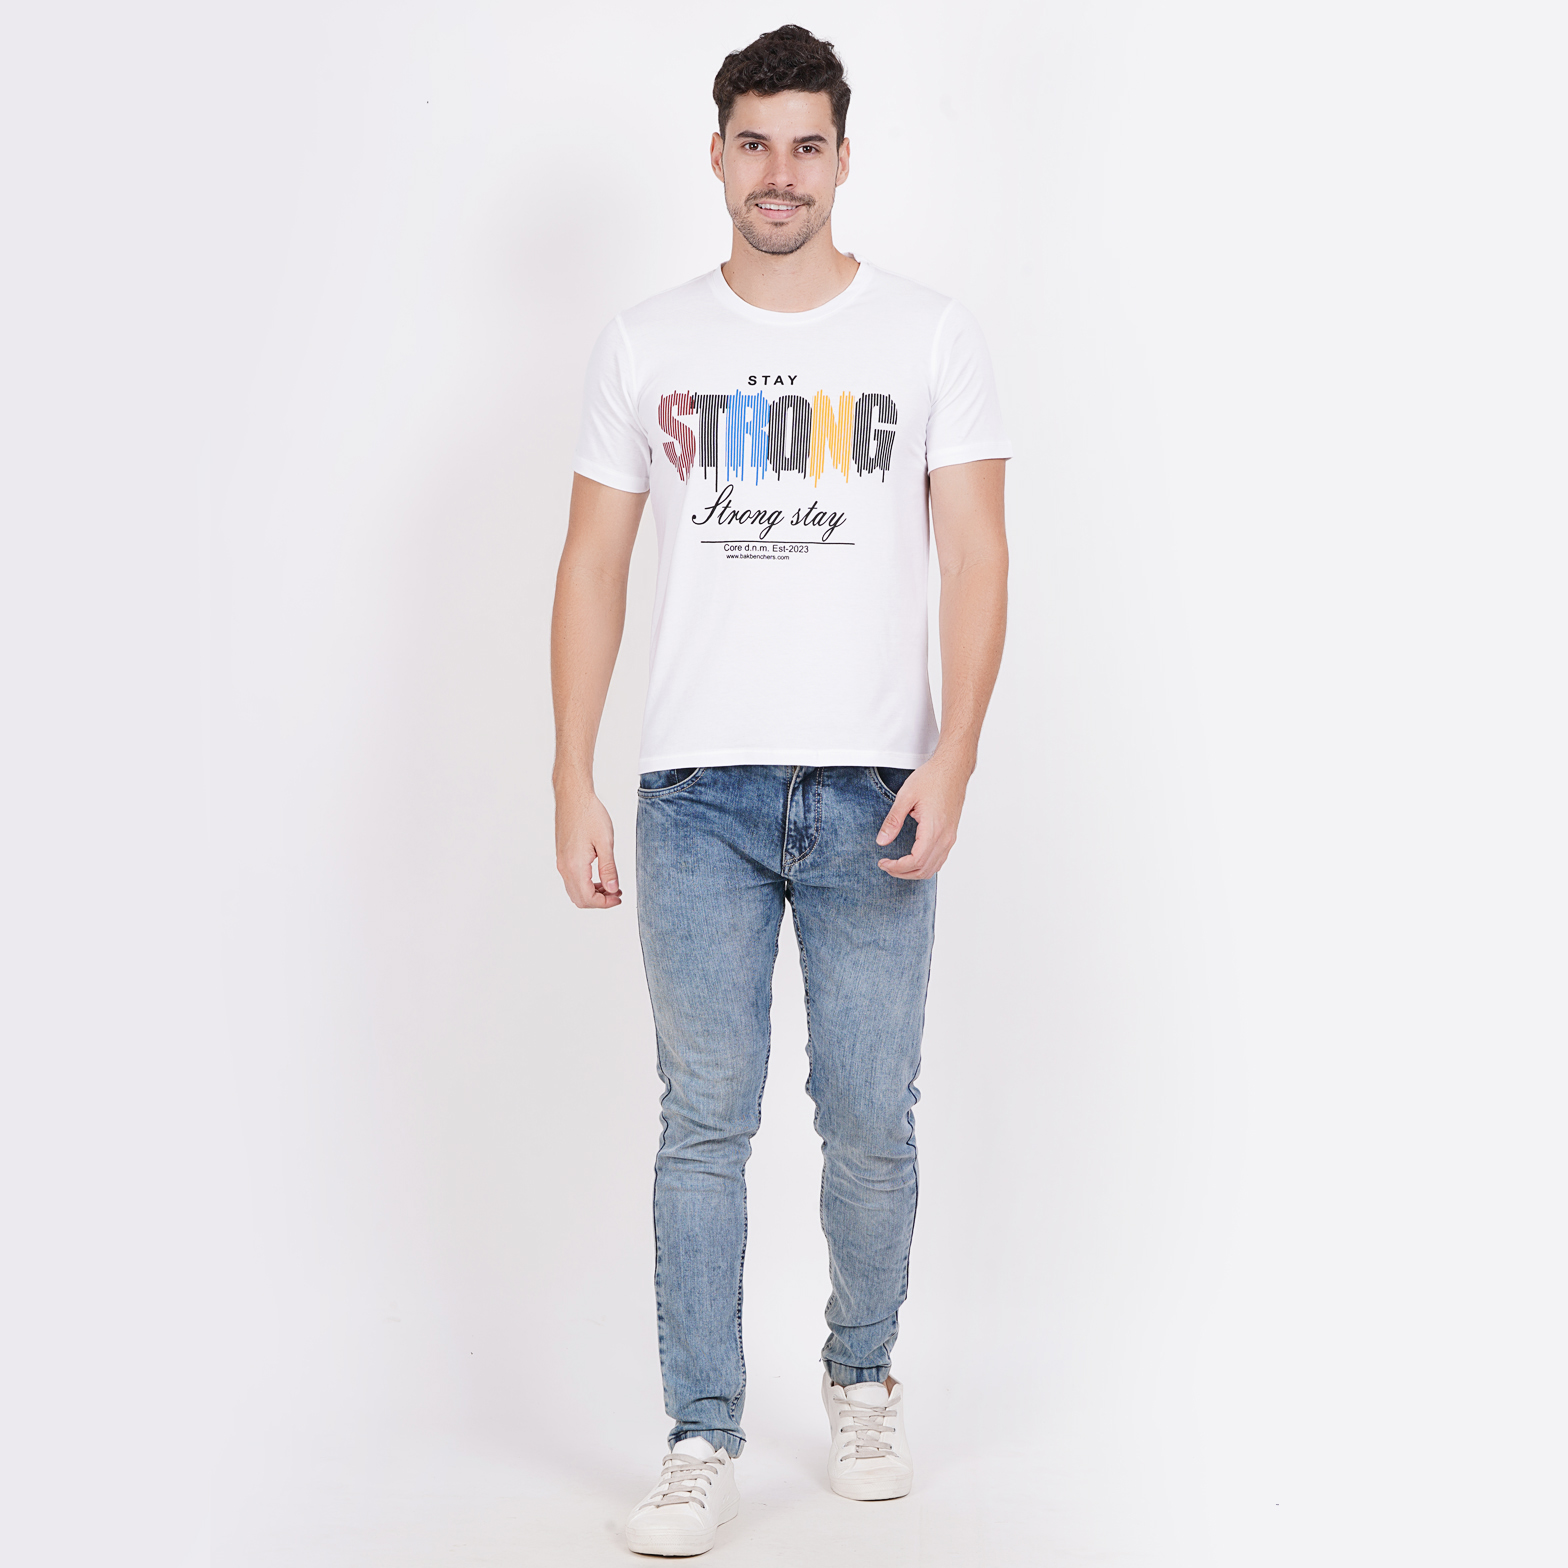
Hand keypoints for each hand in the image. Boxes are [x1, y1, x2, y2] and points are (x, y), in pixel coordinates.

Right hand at [555, 784, 621, 907]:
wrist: (573, 796)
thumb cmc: (590, 815)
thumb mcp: (605, 843)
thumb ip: (608, 869)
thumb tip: (612, 890)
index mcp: (575, 866)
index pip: (587, 898)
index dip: (604, 903)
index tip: (619, 898)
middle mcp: (564, 867)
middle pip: (579, 899)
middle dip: (599, 901)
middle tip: (617, 894)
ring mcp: (561, 862)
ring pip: (574, 890)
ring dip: (592, 893)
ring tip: (611, 885)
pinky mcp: (562, 856)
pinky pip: (572, 879)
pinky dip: (586, 884)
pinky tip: (599, 875)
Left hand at [874, 752, 970, 879]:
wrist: (953, 768)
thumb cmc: (932, 778)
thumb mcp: (905, 796)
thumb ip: (893, 821)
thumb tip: (882, 841)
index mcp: (933, 829)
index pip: (916, 861)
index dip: (897, 867)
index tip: (883, 863)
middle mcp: (945, 837)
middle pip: (924, 870)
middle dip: (903, 873)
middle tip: (886, 866)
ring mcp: (950, 837)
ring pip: (934, 868)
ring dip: (914, 872)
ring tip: (897, 865)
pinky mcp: (951, 834)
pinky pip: (940, 859)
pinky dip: (925, 866)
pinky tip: (913, 859)